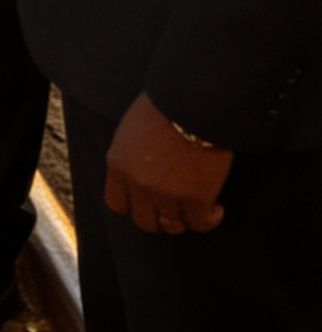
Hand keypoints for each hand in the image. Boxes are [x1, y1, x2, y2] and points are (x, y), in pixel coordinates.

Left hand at [105, 93, 231, 233]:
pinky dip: (210, 218)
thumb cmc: (163, 108)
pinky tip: (215, 207)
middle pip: (144, 221)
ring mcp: (167, 195)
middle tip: (173, 207)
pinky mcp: (196, 200)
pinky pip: (201, 224)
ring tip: (193, 207)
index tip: (146, 203)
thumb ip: (130, 157)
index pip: (116, 202)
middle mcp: (138, 184)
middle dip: (158, 217)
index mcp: (118, 165)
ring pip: (172, 226)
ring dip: (183, 219)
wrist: (192, 105)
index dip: (133, 205)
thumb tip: (140, 171)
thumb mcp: (131, 131)